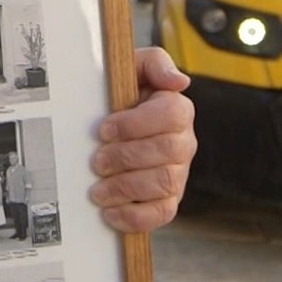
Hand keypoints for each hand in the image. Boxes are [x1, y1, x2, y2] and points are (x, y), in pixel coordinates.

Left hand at [90, 47, 195, 232]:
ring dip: (126, 187)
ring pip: (164, 183)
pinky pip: (161, 214)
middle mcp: (183, 143)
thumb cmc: (123, 95)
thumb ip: (155, 64)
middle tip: (97, 161)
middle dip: (126, 157)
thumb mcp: (134, 70)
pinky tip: (110, 212)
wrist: (112, 126)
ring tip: (98, 189)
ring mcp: (178, 173)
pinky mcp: (168, 200)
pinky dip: (134, 217)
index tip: (104, 129)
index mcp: (177, 109)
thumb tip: (178, 81)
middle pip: (167, 151)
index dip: (136, 123)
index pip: (172, 115)